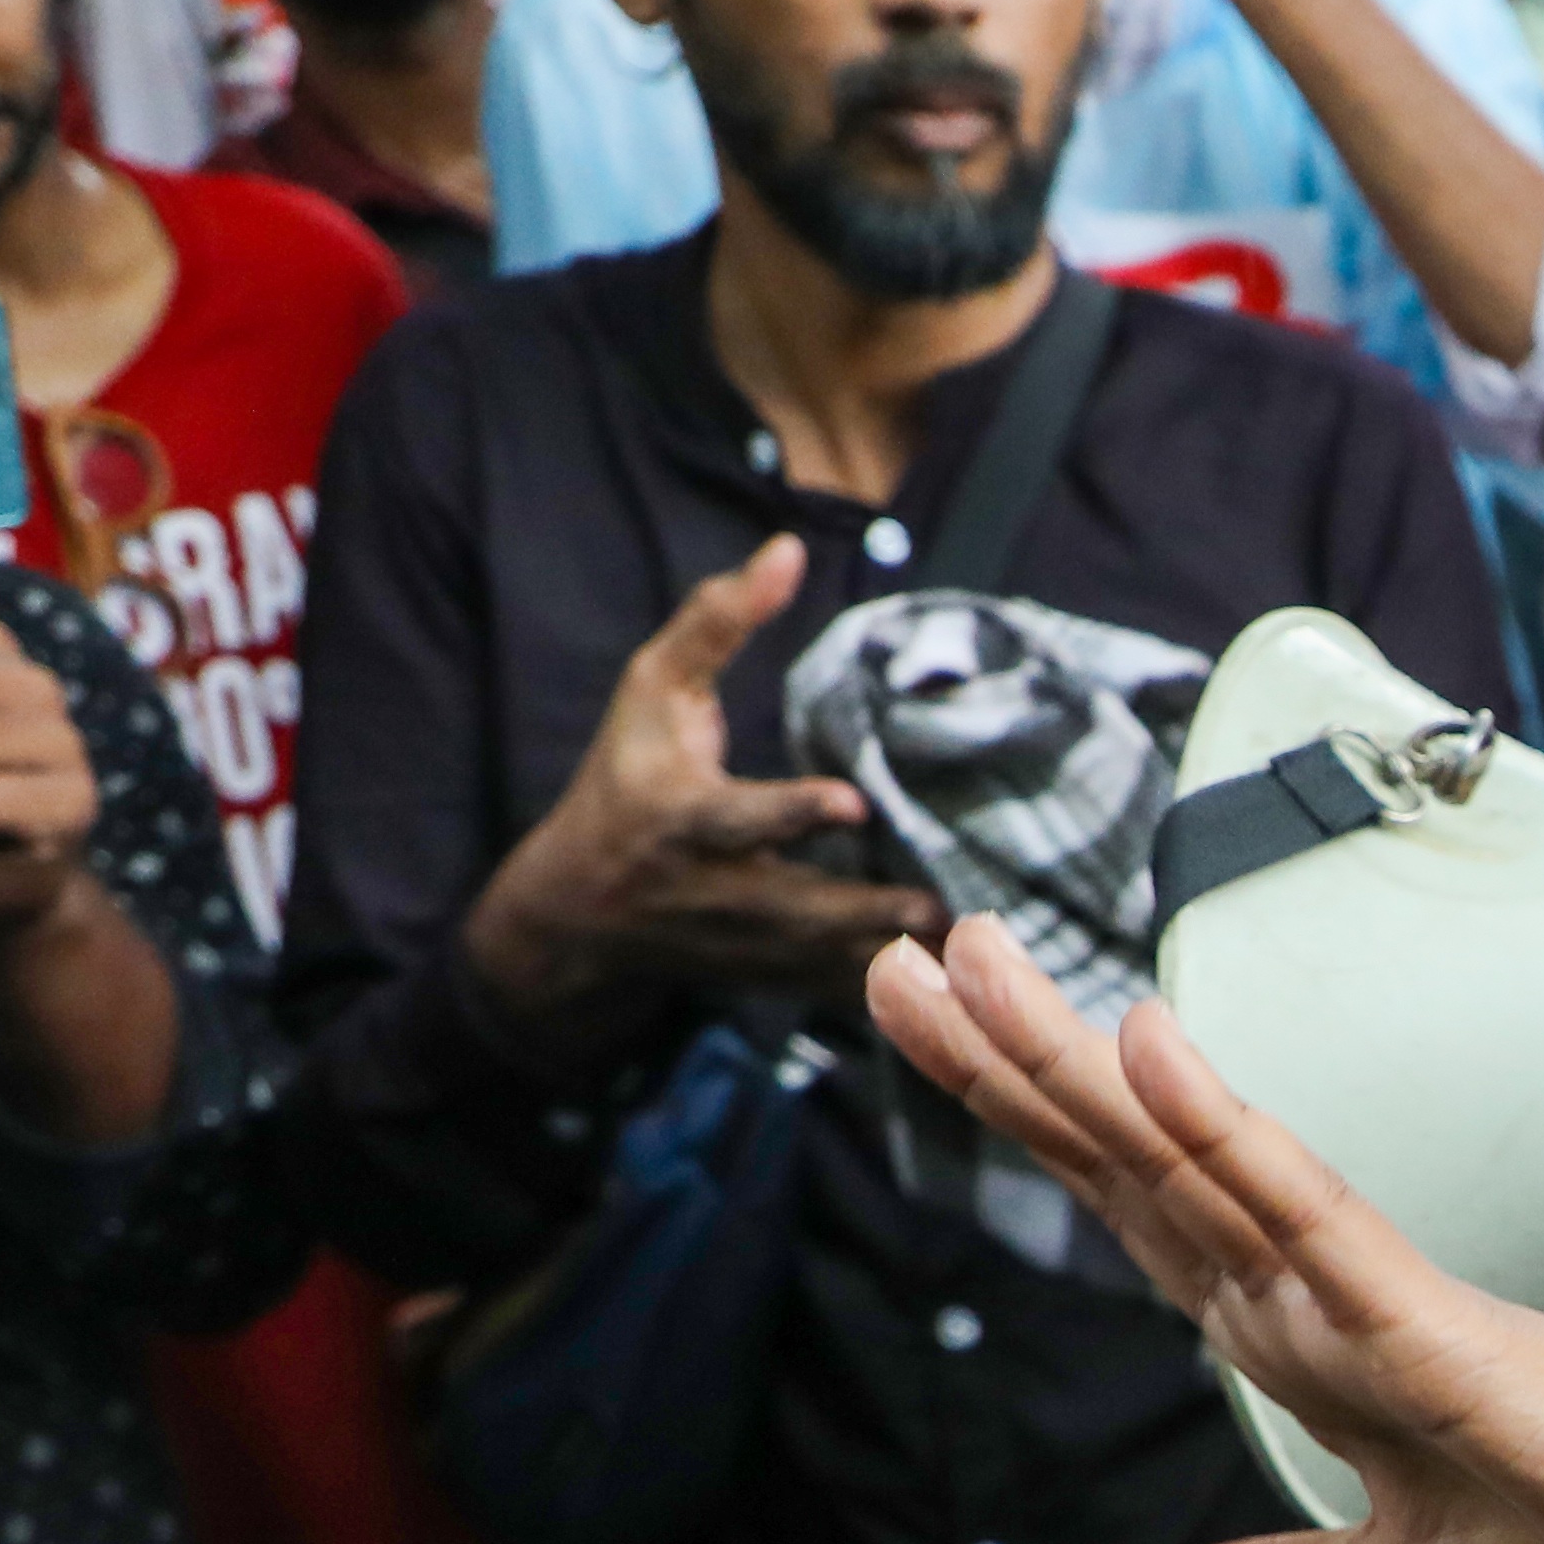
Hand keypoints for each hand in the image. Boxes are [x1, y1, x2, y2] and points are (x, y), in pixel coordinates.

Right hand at [459, 538, 945, 1039]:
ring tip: (967, 943)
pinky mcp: (768, 980)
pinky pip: (836, 994)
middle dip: (865, 910)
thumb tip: (789, 549)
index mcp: (682, 819)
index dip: (792, 813)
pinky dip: (892, 994)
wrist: (577, 910)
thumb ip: (716, 622)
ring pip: (826, 963)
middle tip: (935, 902)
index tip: (850, 801)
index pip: (740, 819)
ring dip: (895, 958)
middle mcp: (714, 891)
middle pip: (798, 908)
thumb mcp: (651, 691)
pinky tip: (959, 984)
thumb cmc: (622, 780)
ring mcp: (744, 946)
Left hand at [869, 916, 1543, 1543]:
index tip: (932, 1028)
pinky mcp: (1422, 1320)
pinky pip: (1303, 1214)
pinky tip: (1151, 1053)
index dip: (1024, 1117)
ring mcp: (1358, 1292)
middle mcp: (1307, 1287)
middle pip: (1126, 1156)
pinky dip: (1223, 1134)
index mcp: (1295, 1330)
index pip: (1129, 1203)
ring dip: (1073, 1064)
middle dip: (1006, 1058)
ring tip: (973, 963)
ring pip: (1186, 1159)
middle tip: (900, 956)